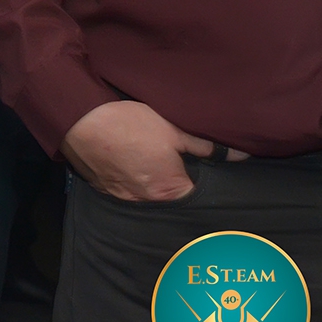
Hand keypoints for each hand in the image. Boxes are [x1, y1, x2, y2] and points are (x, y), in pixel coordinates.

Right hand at [61, 100, 239, 201]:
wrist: (79, 119)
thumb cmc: (129, 123)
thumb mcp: (172, 130)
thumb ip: (206, 147)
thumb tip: (242, 156)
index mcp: (170, 190)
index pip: (198, 196)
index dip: (203, 182)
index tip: (203, 170)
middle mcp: (147, 201)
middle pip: (171, 197)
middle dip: (175, 182)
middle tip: (174, 161)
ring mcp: (123, 197)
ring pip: (146, 194)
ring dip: (150, 182)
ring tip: (148, 160)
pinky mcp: (103, 189)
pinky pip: (124, 189)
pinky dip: (129, 179)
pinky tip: (127, 161)